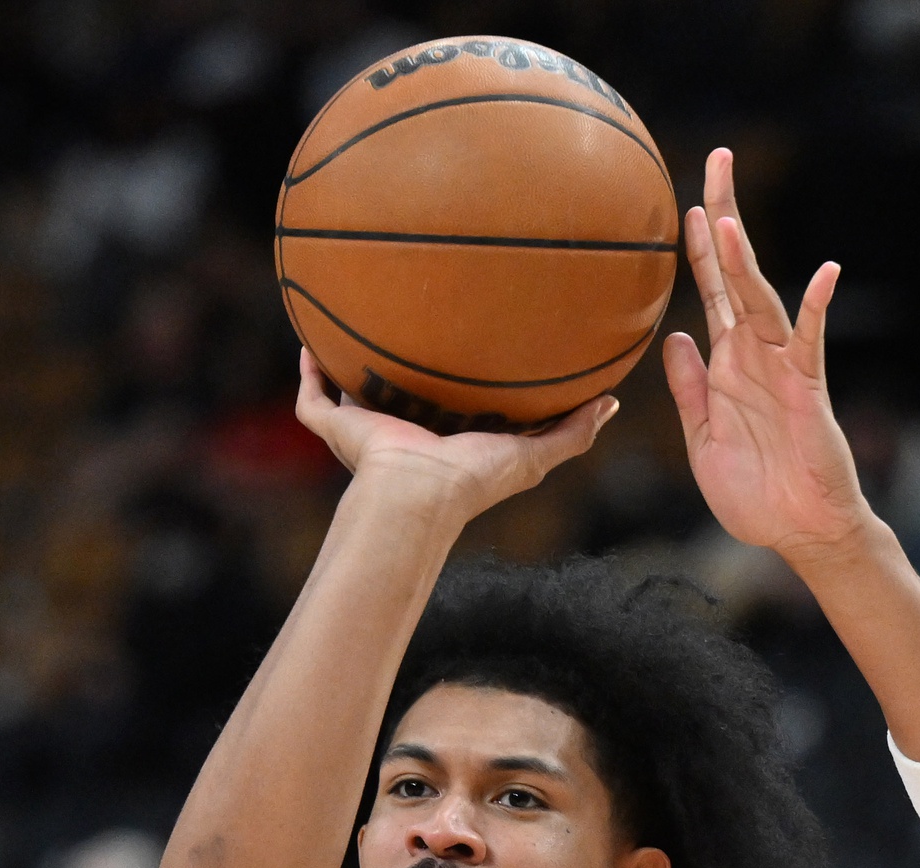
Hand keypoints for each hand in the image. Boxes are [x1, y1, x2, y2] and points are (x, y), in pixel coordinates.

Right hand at [292, 350, 615, 527]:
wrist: (417, 493)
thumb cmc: (473, 479)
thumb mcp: (533, 456)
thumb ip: (571, 433)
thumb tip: (611, 402)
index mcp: (444, 438)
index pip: (449, 406)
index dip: (455, 380)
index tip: (466, 344)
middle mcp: (402, 433)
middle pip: (397, 395)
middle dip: (398, 367)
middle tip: (407, 321)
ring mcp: (366, 431)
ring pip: (350, 394)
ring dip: (347, 364)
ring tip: (348, 323)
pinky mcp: (336, 427)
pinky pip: (313, 399)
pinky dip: (308, 372)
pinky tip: (309, 341)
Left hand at [664, 148, 873, 560]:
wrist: (799, 532)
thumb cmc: (755, 492)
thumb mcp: (702, 438)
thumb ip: (689, 388)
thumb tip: (673, 336)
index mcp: (726, 363)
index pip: (709, 290)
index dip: (696, 248)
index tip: (685, 203)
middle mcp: (753, 354)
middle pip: (735, 273)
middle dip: (724, 218)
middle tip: (716, 161)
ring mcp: (781, 366)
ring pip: (760, 299)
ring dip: (743, 260)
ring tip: (724, 218)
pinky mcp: (807, 388)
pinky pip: (811, 341)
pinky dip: (816, 308)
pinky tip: (826, 273)